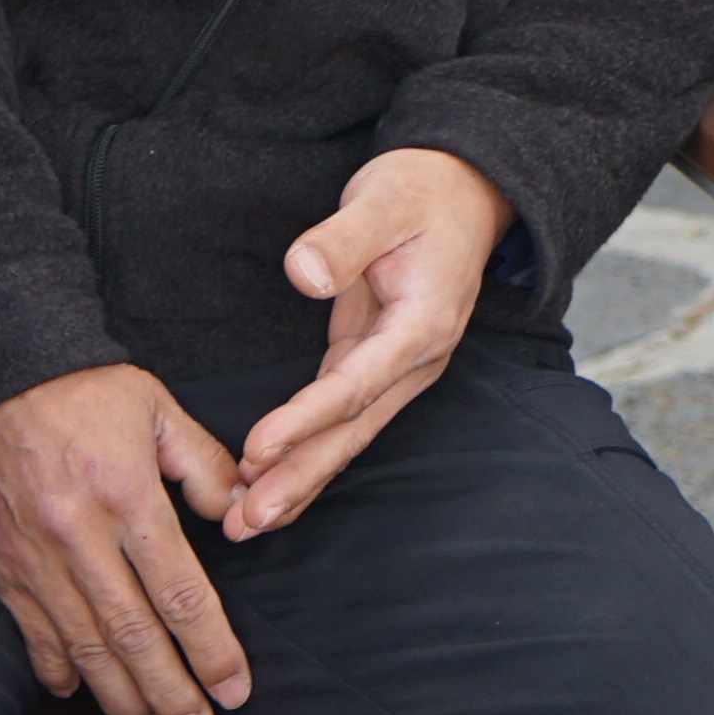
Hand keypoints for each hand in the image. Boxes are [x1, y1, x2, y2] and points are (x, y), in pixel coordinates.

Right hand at [0, 366, 252, 714]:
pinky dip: (57, 671)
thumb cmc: (77, 385)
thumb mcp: (155, 406)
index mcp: (129, 500)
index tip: (236, 688)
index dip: (213, 651)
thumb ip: (203, 464)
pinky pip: (32, 635)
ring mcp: (34, 560)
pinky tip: (80, 691)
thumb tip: (238, 515)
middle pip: (136, 639)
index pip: (182, 597)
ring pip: (86, 650)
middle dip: (174, 693)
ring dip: (124, 696)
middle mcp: (81, 540)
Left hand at [225, 148, 508, 539]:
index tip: (258, 449)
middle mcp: (415, 360)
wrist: (465, 192)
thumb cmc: (424, 191)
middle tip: (248, 522)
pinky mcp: (376, 363)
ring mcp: (398, 367)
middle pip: (352, 430)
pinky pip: (339, 418)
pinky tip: (272, 484)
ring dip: (299, 479)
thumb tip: (301, 273)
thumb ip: (342, 239)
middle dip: (299, 478)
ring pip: (346, 434)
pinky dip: (307, 452)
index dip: (305, 420)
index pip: (355, 384)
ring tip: (249, 523)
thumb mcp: (383, 199)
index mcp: (422, 325)